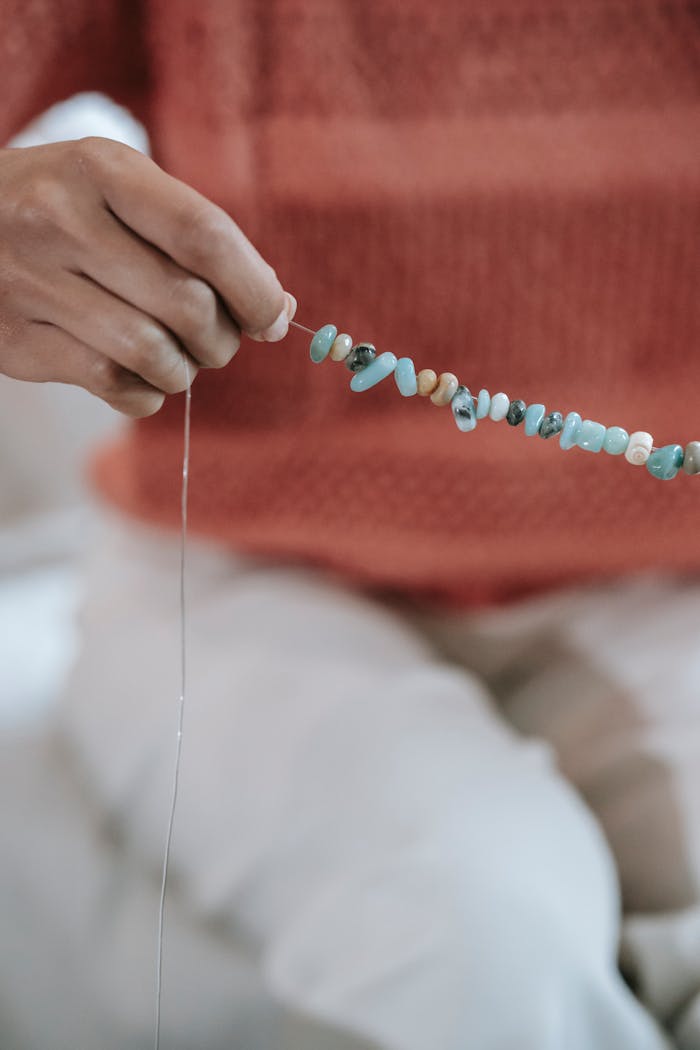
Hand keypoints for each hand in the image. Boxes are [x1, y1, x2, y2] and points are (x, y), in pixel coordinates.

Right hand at [0, 137, 295, 415]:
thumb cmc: (67, 209)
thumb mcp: (124, 192)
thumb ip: (199, 241)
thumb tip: (279, 309)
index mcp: (102, 170)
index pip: (204, 236)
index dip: (254, 289)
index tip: (272, 318)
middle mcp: (60, 220)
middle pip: (187, 305)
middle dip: (223, 339)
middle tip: (216, 341)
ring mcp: (31, 283)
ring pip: (153, 354)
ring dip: (186, 371)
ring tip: (179, 360)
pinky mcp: (17, 341)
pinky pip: (114, 386)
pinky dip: (148, 395)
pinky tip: (142, 378)